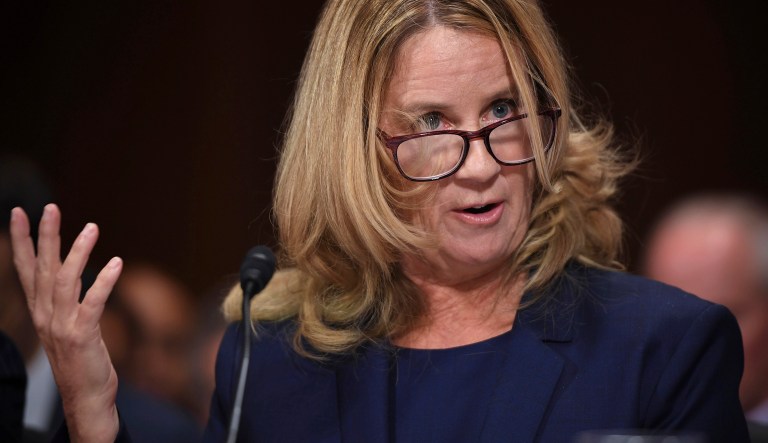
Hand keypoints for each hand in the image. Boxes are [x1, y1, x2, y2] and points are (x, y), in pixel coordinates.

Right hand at [10, 204, 121, 442]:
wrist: (86, 397)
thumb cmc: (81, 359)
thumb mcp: (67, 324)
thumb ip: (66, 298)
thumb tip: (72, 270)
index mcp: (40, 310)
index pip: (25, 269)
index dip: (22, 241)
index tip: (19, 213)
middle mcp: (45, 315)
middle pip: (41, 268)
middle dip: (44, 236)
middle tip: (49, 208)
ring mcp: (61, 326)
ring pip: (64, 280)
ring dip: (78, 252)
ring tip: (91, 227)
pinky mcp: (82, 336)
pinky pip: (93, 303)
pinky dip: (104, 281)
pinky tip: (117, 263)